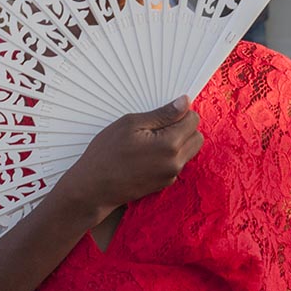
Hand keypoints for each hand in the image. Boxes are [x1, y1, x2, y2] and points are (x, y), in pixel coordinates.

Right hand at [60, 97, 202, 221]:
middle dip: (184, 127)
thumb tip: (184, 102)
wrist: (94, 188)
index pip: (193, 120)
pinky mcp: (165, 184)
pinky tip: (147, 155)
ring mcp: (171, 175)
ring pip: (189, 151)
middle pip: (197, 137)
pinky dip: (169, 156)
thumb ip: (162, 114)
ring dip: (178, 142)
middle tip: (158, 126)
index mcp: (169, 144)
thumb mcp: (131, 124)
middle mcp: (175, 162)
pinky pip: (177, 163)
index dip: (181, 112)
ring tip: (150, 140)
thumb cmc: (106, 153)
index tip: (165, 112)